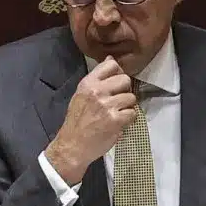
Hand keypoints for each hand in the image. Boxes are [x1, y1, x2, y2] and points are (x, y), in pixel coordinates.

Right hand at [46, 57, 136, 184]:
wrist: (72, 146)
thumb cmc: (77, 121)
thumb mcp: (81, 94)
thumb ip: (97, 78)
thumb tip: (110, 59)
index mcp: (88, 83)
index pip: (111, 64)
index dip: (118, 73)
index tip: (116, 83)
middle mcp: (97, 91)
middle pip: (125, 80)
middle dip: (125, 90)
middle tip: (118, 101)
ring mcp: (107, 106)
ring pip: (131, 97)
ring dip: (127, 106)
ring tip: (117, 114)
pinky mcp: (115, 120)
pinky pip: (133, 113)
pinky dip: (129, 119)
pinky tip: (119, 123)